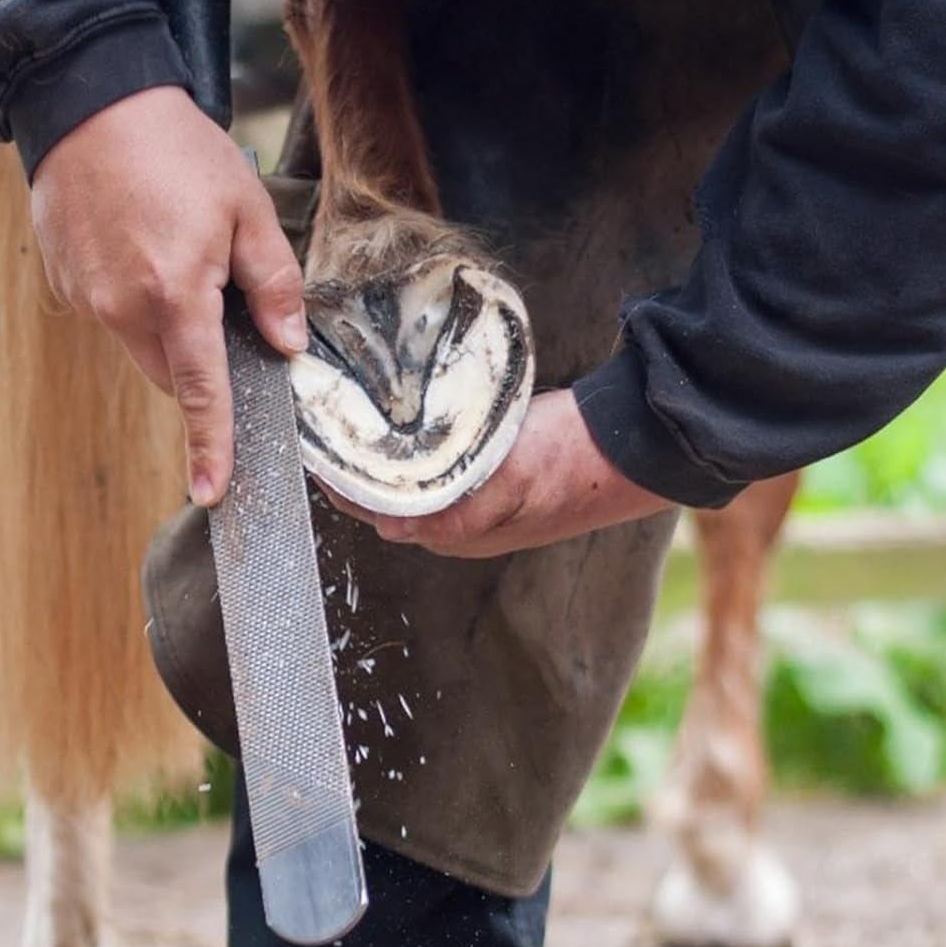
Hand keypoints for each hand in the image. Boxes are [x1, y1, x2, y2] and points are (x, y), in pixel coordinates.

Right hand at [30, 85, 305, 505]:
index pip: (203, 392)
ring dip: (170, 329)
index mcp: (176, 296)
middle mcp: (124, 309)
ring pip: (144, 350)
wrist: (87, 96)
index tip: (212, 491)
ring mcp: (89, 299)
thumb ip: (273, 284)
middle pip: (175, 376)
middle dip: (204, 362)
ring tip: (177, 254)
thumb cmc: (175, 148)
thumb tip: (287, 344)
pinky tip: (142, 245)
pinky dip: (135, 302)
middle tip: (222, 300)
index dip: (212, 446)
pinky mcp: (66, 284)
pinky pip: (112, 317)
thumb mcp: (248, 208)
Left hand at [325, 389, 670, 556]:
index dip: (339, 477)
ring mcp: (475, 505)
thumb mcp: (512, 477)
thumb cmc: (574, 459)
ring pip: (407, 483)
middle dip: (351, 464)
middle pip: (384, 497)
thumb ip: (456, 506)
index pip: (373, 508)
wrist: (634, 446)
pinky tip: (399, 420)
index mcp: (455, 532)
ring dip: (378, 455)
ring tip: (348, 414)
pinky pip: (434, 468)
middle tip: (321, 417)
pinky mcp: (490, 480)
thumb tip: (394, 526)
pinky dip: (410, 448)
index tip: (311, 439)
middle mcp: (457, 526)